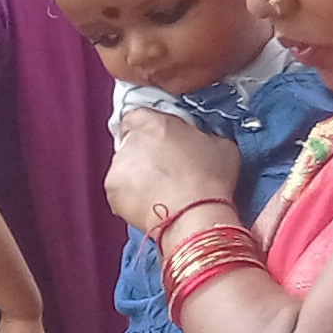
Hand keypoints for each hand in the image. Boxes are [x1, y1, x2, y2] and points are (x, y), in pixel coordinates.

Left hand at [105, 111, 240, 239]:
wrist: (194, 216)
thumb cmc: (209, 179)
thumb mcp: (219, 143)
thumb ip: (199, 134)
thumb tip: (197, 140)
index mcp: (153, 122)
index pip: (138, 115)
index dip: (150, 129)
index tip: (162, 140)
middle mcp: (130, 142)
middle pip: (131, 143)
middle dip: (145, 154)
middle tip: (167, 169)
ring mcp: (117, 168)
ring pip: (125, 168)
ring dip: (138, 176)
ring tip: (163, 190)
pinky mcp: (112, 193)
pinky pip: (121, 191)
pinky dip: (132, 197)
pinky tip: (155, 203)